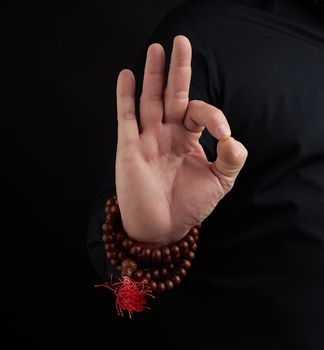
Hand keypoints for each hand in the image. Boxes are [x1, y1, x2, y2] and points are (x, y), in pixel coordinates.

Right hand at [115, 35, 247, 245]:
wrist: (162, 227)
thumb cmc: (188, 206)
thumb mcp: (219, 183)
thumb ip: (230, 159)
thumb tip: (234, 139)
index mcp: (188, 139)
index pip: (200, 112)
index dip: (214, 115)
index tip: (223, 135)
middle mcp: (167, 134)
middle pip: (172, 95)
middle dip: (177, 70)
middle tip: (180, 42)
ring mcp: (147, 138)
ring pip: (149, 100)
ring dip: (153, 75)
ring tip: (157, 49)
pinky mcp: (129, 147)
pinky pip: (126, 117)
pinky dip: (125, 96)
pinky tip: (127, 75)